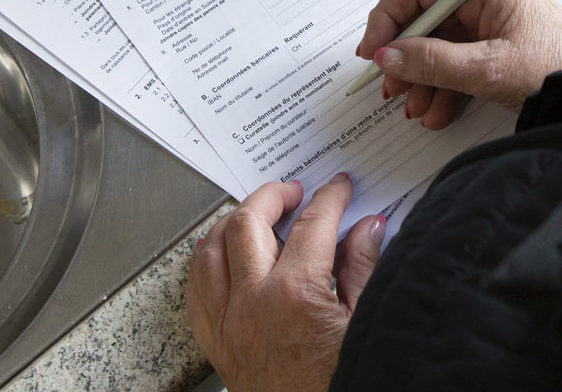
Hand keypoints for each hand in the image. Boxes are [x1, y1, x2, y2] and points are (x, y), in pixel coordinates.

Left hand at [187, 175, 384, 391]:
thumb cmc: (340, 384)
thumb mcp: (365, 322)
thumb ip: (363, 266)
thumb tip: (365, 227)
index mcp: (296, 293)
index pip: (312, 223)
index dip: (329, 198)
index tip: (339, 188)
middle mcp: (253, 302)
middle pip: (249, 222)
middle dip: (272, 196)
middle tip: (293, 191)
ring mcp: (229, 322)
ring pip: (211, 249)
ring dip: (233, 222)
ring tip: (256, 214)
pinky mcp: (216, 342)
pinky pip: (196, 288)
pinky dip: (206, 261)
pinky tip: (222, 254)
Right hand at [356, 0, 561, 128]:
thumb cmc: (560, 66)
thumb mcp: (489, 68)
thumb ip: (434, 62)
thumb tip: (390, 56)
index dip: (389, 17)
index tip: (375, 50)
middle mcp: (485, 0)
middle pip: (425, 20)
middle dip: (405, 57)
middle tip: (392, 86)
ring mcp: (490, 26)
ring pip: (437, 46)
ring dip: (421, 79)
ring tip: (416, 108)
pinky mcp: (496, 51)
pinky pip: (456, 64)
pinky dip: (442, 88)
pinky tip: (436, 112)